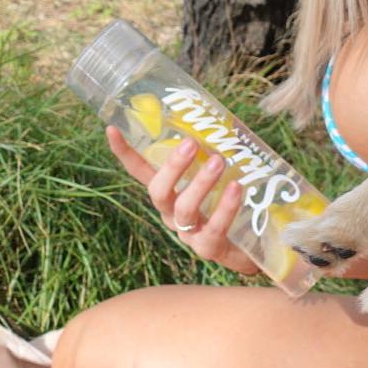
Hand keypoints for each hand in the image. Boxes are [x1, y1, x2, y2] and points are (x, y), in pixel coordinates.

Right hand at [105, 126, 258, 274]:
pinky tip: (236, 189)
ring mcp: (189, 233)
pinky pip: (213, 230)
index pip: (140, 171)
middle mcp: (172, 212)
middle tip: (191, 143)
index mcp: (169, 191)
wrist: (256, 247)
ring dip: (201, 183)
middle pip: (158, 191)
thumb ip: (215, 152)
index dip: (125, 153)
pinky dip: (225, 208)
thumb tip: (224, 119)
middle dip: (172, 166)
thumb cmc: (233, 200)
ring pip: (184, 209)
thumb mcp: (222, 174)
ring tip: (220, 161)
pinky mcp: (210, 249)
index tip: (112, 128)